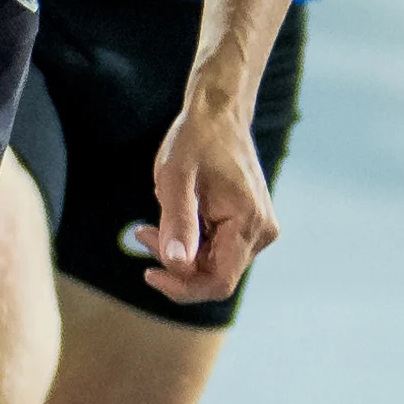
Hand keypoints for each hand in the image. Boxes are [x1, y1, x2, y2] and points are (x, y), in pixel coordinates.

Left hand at [131, 87, 277, 305]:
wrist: (218, 116)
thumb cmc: (194, 142)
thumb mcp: (175, 179)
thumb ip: (177, 222)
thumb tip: (176, 263)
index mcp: (249, 222)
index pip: (219, 282)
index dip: (183, 288)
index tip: (149, 273)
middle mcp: (262, 232)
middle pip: (214, 275)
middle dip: (175, 265)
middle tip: (142, 233)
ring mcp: (258, 230)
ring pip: (213, 265)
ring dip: (180, 254)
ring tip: (150, 226)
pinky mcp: (249, 226)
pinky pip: (217, 251)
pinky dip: (190, 244)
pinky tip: (171, 220)